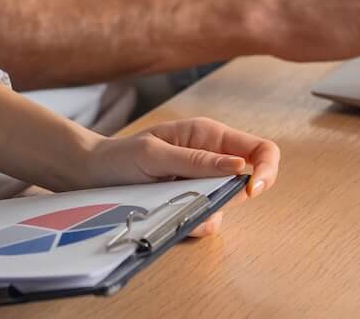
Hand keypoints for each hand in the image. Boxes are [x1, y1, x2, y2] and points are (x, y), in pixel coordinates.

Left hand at [79, 118, 281, 237]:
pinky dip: (192, 224)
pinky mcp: (191, 204)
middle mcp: (212, 159)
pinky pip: (208, 221)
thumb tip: (239, 165)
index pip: (260, 149)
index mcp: (208, 135)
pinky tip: (167, 214)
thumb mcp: (155, 154)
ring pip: (227, 206)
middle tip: (195, 198)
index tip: (251, 191)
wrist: (93, 176)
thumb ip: (196, 161)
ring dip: (205, 211)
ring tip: (169, 201)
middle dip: (230, 197)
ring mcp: (203, 183)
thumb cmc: (121, 156)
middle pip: (251, 180)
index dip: (266, 169)